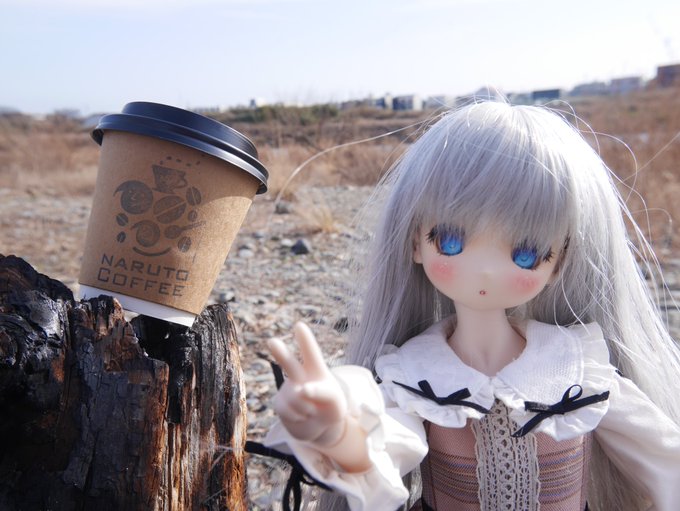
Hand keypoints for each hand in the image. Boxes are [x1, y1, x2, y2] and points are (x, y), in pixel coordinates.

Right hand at [268, 322, 347, 446]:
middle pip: (289, 363)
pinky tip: (302, 416)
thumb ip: (322, 392)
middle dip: (280, 354)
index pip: (311, 353)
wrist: (319, 426)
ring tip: (312, 410)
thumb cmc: (331, 408)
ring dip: (308, 409)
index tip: (299, 326)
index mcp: (316, 369)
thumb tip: (301, 390)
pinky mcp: (279, 403)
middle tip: (272, 342)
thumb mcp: (335, 400)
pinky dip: (299, 417)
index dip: (305, 340)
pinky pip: (289, 411)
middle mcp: (300, 375)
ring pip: (296, 397)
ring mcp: (288, 388)